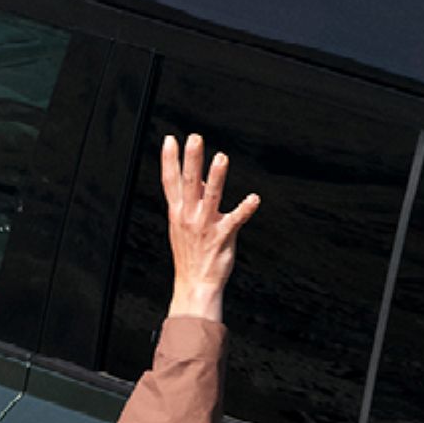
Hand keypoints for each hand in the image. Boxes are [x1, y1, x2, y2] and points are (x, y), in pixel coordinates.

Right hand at [162, 132, 258, 323]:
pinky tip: (254, 198)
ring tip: (221, 157)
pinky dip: (245, 209)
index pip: (171, 181)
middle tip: (194, 138)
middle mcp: (189, 216)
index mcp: (177, 212)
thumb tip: (201, 176)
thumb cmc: (191, 252)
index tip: (169, 139)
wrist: (194, 284)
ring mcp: (205, 226)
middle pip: (189, 183)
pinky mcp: (222, 237)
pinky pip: (235, 220)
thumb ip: (191, 199)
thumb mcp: (184, 224)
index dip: (169, 160)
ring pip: (211, 196)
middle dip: (191, 160)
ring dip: (216, 177)